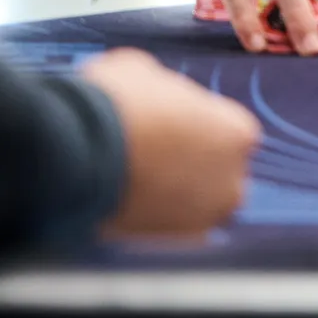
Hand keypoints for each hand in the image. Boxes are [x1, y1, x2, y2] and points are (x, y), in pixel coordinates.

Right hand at [84, 49, 260, 236]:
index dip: (199, 129)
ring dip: (176, 196)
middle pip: (220, 173)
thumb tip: (155, 96)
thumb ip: (168, 91)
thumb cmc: (116, 100)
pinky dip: (155, 219)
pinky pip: (171, 230)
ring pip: (197, 205)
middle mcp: (233, 180)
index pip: (230, 133)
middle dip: (195, 166)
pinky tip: (129, 201)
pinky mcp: (172, 245)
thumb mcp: (146, 71)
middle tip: (156, 157)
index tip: (172, 129)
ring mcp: (205, 217)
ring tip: (138, 181)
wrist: (78, 149)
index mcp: (238, 132)